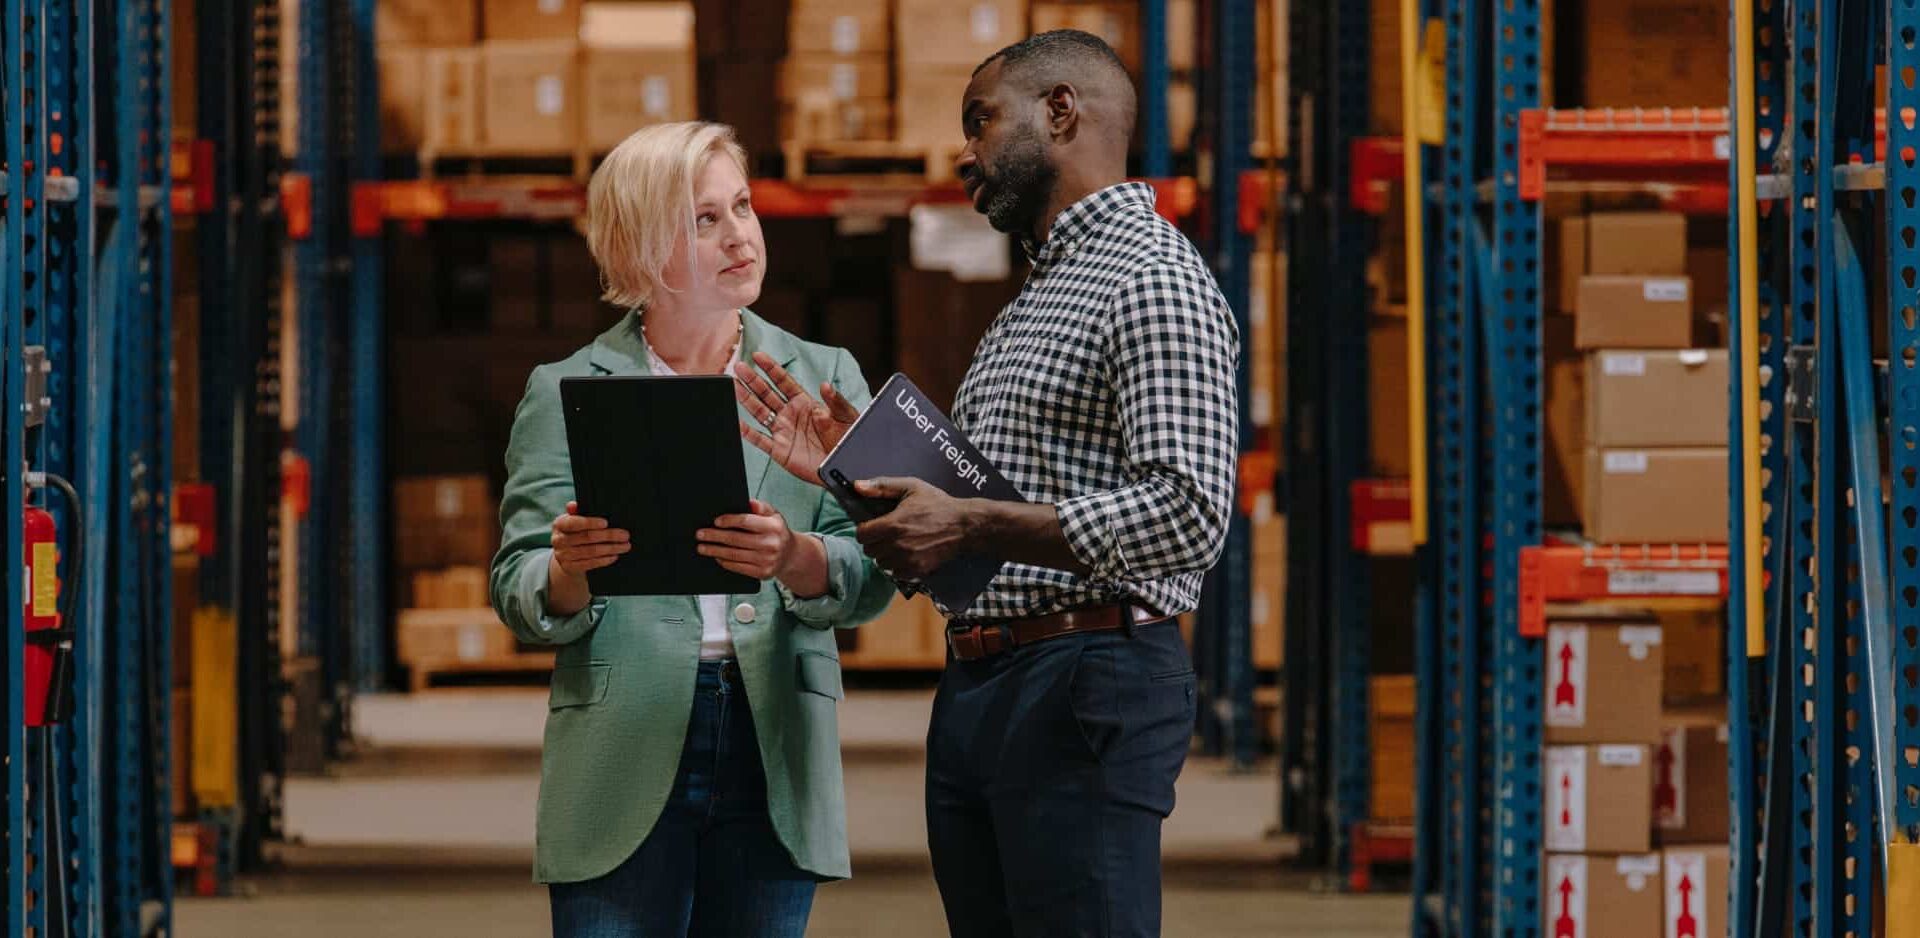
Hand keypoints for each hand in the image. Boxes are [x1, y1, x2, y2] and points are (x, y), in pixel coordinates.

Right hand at [550, 501, 631, 578]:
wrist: (566, 555)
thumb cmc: (575, 532)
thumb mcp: (574, 520)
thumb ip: (577, 512)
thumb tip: (573, 505)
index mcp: (559, 524)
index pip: (574, 522)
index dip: (590, 523)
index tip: (606, 523)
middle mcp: (558, 540)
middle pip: (587, 537)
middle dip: (609, 536)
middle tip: (625, 535)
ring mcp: (563, 555)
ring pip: (591, 551)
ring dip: (611, 549)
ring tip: (625, 546)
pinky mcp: (569, 567)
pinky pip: (590, 563)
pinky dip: (604, 560)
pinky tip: (614, 556)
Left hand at [697, 499, 802, 580]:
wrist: (790, 555)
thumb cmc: (776, 531)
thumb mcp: (773, 515)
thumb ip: (760, 507)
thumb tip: (747, 502)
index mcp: (773, 526)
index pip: (746, 521)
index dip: (729, 521)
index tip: (715, 521)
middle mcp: (771, 544)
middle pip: (736, 539)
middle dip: (715, 536)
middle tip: (700, 534)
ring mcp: (767, 560)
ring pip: (734, 554)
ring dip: (714, 551)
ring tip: (702, 547)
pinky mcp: (762, 573)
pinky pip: (738, 567)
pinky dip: (724, 561)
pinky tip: (716, 556)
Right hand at [735, 352, 861, 486]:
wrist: (845, 466)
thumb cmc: (847, 440)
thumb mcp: (846, 416)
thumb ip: (836, 400)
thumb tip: (825, 385)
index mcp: (805, 402)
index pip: (783, 381)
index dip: (770, 368)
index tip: (758, 356)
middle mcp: (790, 414)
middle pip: (766, 393)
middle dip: (752, 380)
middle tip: (738, 367)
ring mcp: (783, 431)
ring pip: (759, 412)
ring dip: (746, 399)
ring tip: (732, 385)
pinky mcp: (780, 450)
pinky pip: (760, 440)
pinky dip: (747, 432)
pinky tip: (737, 422)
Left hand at [852, 478, 972, 578]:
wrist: (963, 525)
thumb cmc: (937, 504)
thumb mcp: (911, 487)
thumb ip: (882, 486)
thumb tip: (856, 486)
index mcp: (892, 524)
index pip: (861, 534)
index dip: (865, 529)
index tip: (873, 526)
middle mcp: (897, 544)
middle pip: (869, 550)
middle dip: (874, 541)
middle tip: (886, 534)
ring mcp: (907, 560)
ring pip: (881, 564)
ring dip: (885, 555)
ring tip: (896, 545)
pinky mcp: (917, 570)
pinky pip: (895, 574)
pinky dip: (897, 566)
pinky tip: (906, 555)